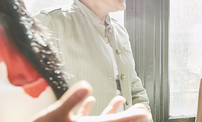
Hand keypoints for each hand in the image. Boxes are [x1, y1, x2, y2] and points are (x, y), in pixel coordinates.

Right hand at [32, 81, 151, 121]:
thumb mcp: (56, 114)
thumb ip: (72, 99)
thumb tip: (86, 85)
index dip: (132, 117)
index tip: (146, 112)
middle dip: (126, 115)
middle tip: (142, 110)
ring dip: (110, 112)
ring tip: (119, 100)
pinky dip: (89, 112)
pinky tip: (90, 101)